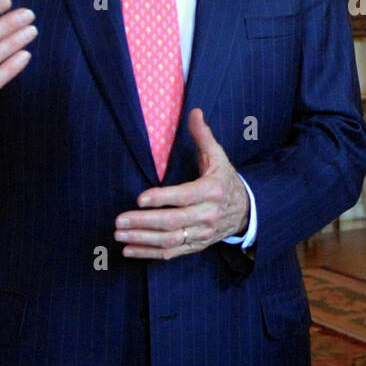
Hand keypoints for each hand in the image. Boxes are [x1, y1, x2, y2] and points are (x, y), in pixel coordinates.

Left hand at [114, 109, 248, 259]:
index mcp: (212, 191)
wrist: (245, 210)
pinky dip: (149, 253)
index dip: (162, 199)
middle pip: (173, 221)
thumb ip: (203, 136)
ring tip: (119, 234)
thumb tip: (194, 111)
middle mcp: (207, 214)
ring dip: (142, 239)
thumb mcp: (218, 156)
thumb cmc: (224, 180)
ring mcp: (202, 233)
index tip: (140, 199)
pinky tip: (129, 249)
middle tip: (120, 220)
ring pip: (170, 240)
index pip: (184, 196)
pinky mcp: (196, 245)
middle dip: (144, 222)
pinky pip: (172, 253)